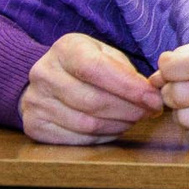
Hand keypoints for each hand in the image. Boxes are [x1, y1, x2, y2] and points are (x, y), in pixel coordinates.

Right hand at [19, 32, 163, 145]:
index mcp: (64, 49)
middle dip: (129, 110)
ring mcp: (35, 102)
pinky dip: (103, 137)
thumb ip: (127, 71)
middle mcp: (44, 74)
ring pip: (86, 124)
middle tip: (149, 112)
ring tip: (134, 119)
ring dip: (119, 125)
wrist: (48, 78)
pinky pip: (77, 139)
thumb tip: (151, 95)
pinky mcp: (34, 126)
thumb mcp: (106, 55)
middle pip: (92, 101)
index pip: (95, 69)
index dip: (128, 88)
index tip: (154, 99)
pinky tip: (114, 127)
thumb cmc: (87, 65)